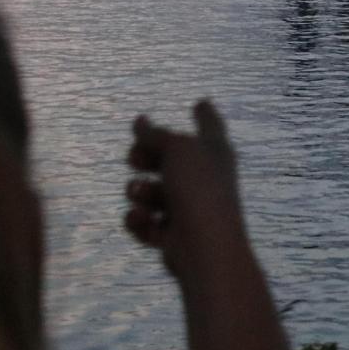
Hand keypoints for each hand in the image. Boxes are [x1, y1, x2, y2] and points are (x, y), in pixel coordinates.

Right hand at [125, 100, 246, 282]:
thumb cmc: (199, 188)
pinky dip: (139, 220)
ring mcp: (188, 208)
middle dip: (146, 157)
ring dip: (140, 191)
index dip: (205, 114)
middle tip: (134, 158)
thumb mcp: (177, 149)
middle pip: (169, 160)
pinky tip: (141, 219)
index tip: (200, 103)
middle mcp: (204, 178)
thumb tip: (140, 122)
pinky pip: (145, 221)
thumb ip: (156, 135)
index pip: (210, 126)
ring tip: (141, 194)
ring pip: (152, 192)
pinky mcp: (172, 236)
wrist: (205, 246)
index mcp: (214, 152)